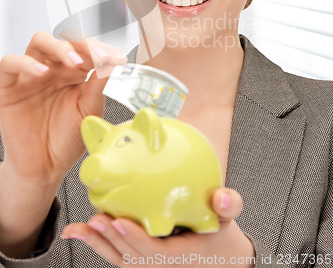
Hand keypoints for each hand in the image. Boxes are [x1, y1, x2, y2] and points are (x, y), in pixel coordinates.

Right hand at [0, 31, 127, 186]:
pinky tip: (42, 72)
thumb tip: (113, 61)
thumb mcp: (89, 110)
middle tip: (99, 56)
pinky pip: (9, 63)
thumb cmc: (65, 139)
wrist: (45, 167)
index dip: (102, 49)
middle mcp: (53, 69)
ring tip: (75, 62)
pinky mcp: (8, 86)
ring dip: (59, 46)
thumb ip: (99, 85)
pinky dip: (25, 62)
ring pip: (39, 42)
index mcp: (74, 72)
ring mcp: (31, 75)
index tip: (118, 57)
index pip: (87, 49)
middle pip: (65, 40)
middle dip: (84, 44)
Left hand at [62, 187, 254, 266]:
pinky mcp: (141, 259)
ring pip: (119, 258)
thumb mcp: (228, 218)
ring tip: (78, 228)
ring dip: (97, 244)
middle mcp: (162, 265)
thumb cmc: (220, 233)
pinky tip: (80, 231)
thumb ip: (229, 205)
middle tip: (94, 219)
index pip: (155, 252)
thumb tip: (222, 196)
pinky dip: (98, 244)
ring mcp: (149, 264)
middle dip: (111, 239)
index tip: (119, 220)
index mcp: (181, 256)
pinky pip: (117, 255)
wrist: (218, 254)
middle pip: (131, 256)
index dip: (135, 238)